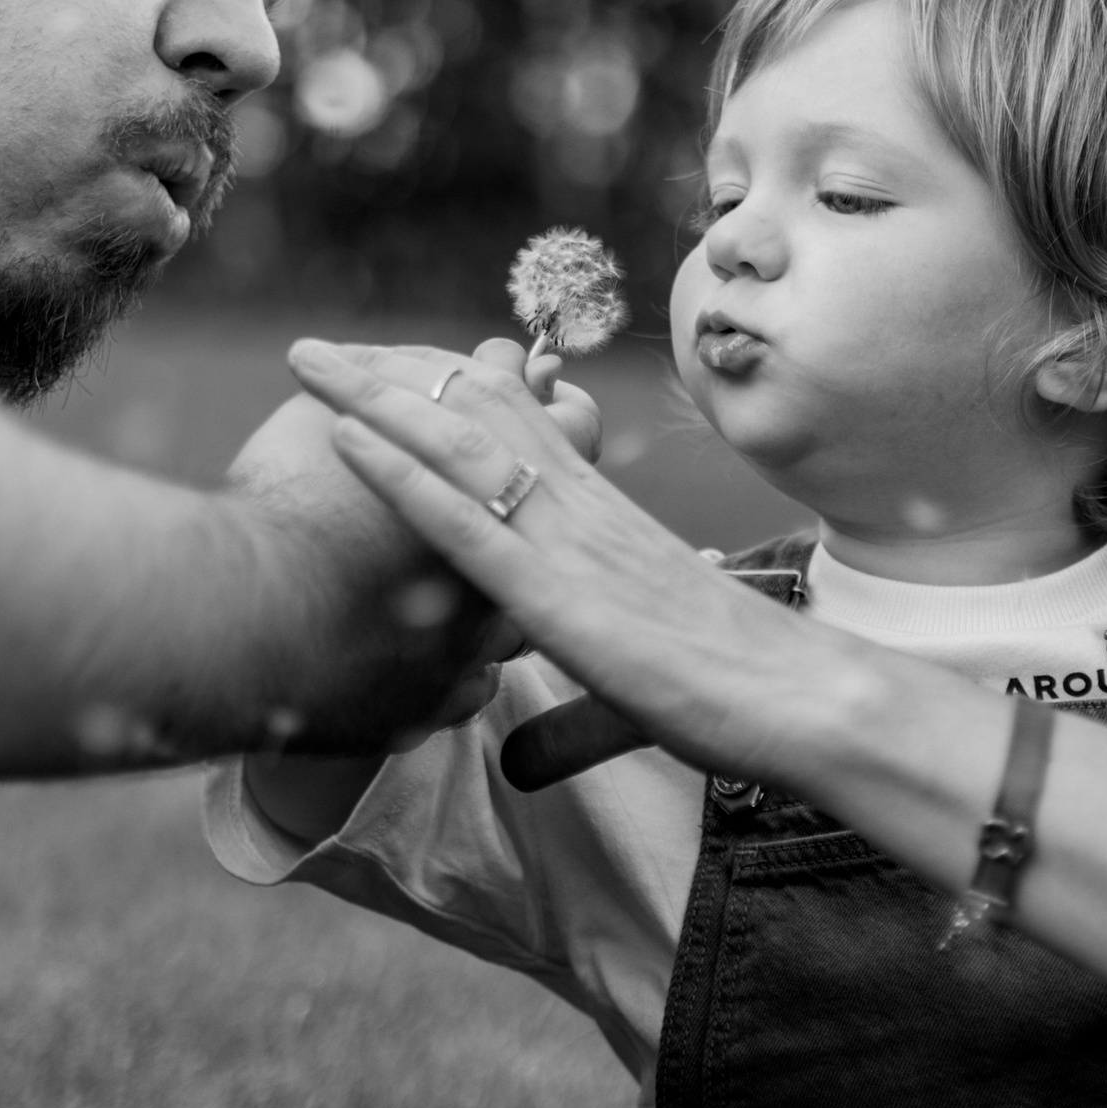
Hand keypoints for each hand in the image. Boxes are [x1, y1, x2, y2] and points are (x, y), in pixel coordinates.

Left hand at [282, 338, 805, 785]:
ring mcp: (564, 542)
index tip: (394, 363)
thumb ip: (572, 721)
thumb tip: (522, 761)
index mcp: (603, 519)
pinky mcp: (553, 593)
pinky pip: (460, 520)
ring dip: (372, 399)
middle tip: (317, 346)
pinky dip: (397, 475)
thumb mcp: (638, 691)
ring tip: (304, 360)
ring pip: (454, 449)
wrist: (801, 699)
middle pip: (473, 416)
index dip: (452, 390)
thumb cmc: (742, 695)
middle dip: (390, 377)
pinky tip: (346, 440)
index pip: (520, 427)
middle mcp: (579, 509)